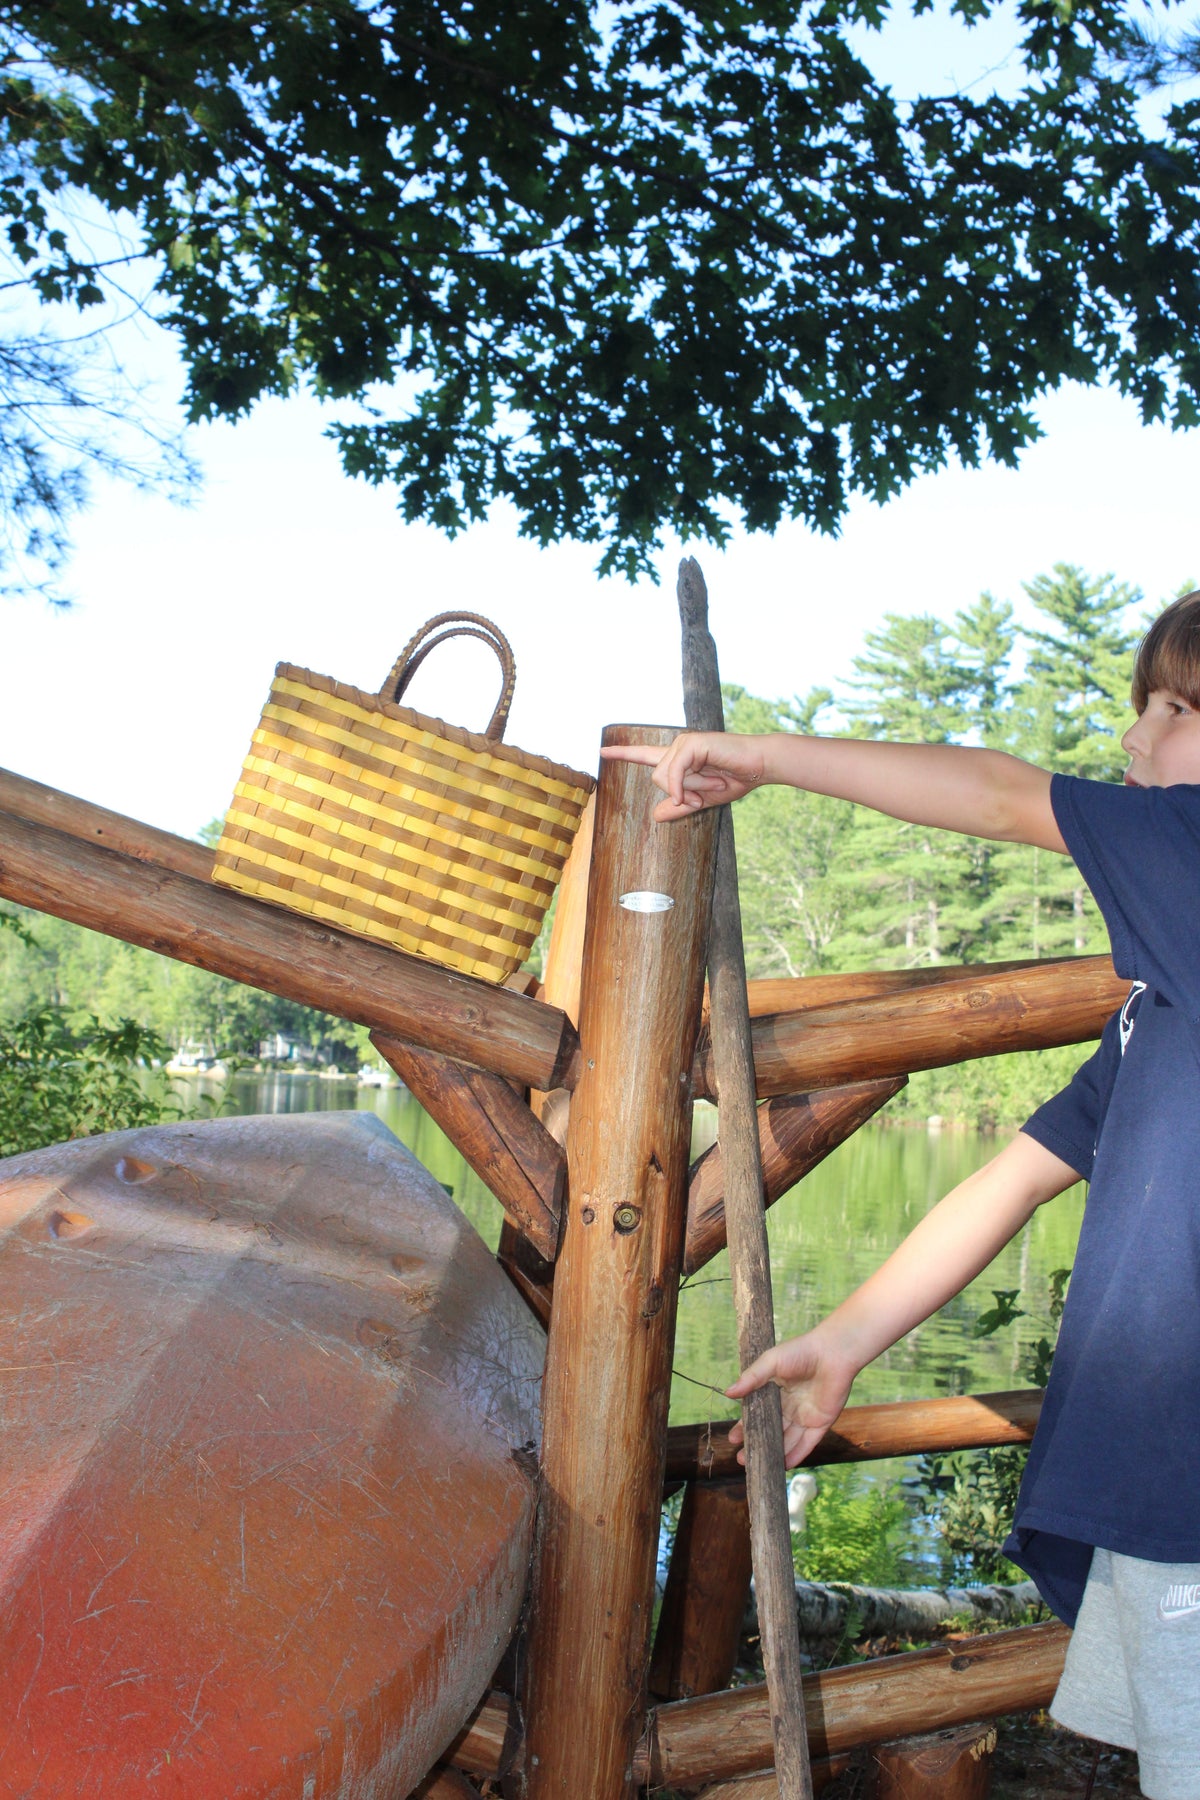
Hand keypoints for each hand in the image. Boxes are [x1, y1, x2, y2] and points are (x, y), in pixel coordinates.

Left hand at [599, 732, 769, 820]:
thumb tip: (655, 816)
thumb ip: (680, 807)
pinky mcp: (692, 743)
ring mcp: (684, 743)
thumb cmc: (735, 779)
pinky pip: (675, 772)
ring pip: (665, 777)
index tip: (602, 749)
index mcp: (678, 759)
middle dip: (680, 794)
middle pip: (656, 778)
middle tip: (705, 795)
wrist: (759, 767)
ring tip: (716, 782)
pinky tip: (705, 788)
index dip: (623, 753)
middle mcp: (677, 748)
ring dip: (691, 789)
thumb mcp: (703, 800)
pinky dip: (684, 786)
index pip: (644, 755)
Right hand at [726, 1330, 856, 1469]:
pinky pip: (807, 1443)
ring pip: (787, 1440)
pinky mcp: (821, 1423)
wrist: (833, 1352)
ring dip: (774, 1453)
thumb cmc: (801, 1351)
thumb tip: (728, 1393)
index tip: (732, 1439)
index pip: (757, 1414)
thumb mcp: (771, 1362)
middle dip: (757, 1444)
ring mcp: (805, 1416)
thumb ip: (751, 1378)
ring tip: (759, 1466)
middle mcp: (789, 1407)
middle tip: (741, 1459)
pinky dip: (796, 1455)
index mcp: (775, 1392)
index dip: (745, 1427)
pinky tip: (783, 1466)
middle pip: (770, 1431)